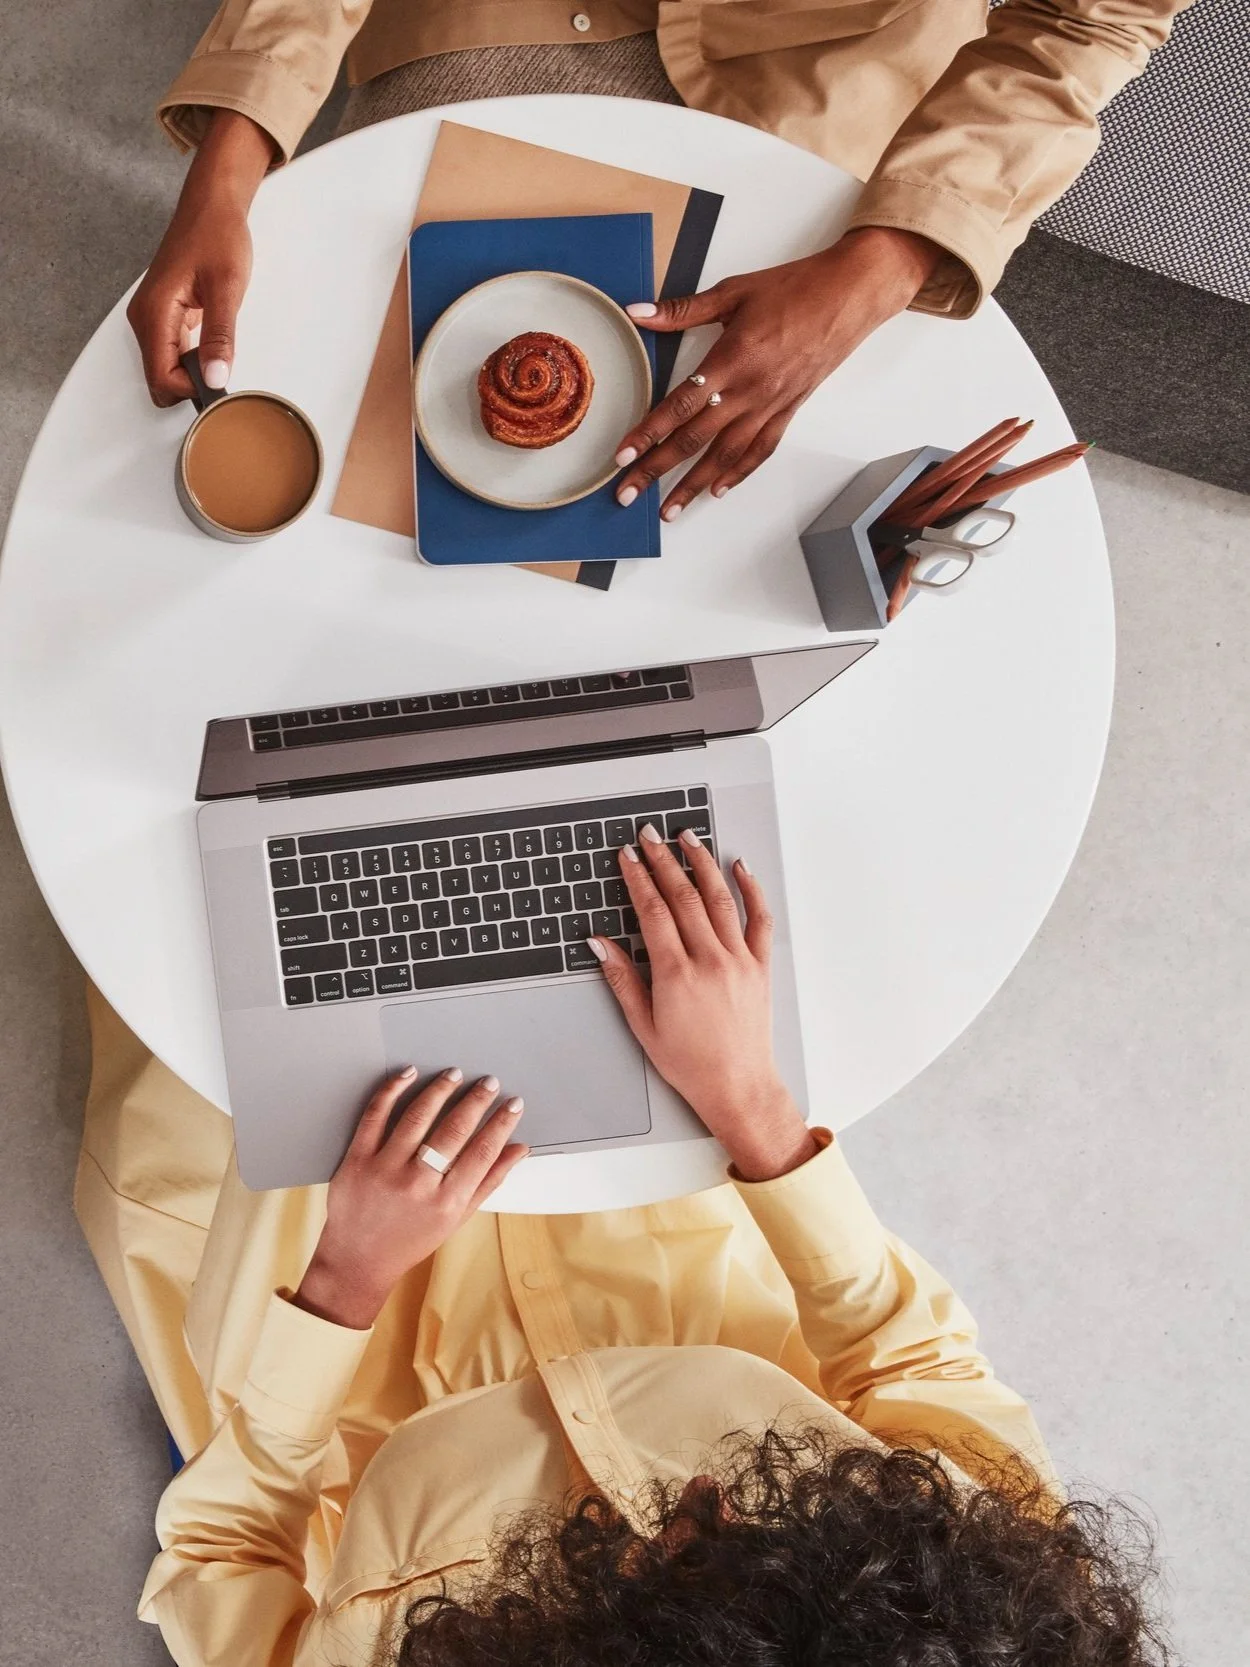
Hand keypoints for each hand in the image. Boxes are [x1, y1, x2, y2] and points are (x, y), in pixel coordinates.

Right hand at [127, 111, 274, 405]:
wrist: (211, 206)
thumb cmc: (218, 236)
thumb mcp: (227, 288)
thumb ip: (220, 336)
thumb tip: (216, 378)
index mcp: (154, 313)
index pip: (162, 378)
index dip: (192, 391)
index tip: (222, 382)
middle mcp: (144, 319)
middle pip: (160, 379)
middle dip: (191, 387)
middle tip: (225, 368)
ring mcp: (151, 318)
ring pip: (165, 369)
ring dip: (193, 374)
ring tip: (221, 354)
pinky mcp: (162, 316)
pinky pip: (172, 354)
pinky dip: (192, 361)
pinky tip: (213, 347)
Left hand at [292, 1067, 527, 1328]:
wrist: (358, 1260)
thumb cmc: (411, 1240)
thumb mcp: (457, 1218)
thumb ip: (489, 1181)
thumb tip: (520, 1149)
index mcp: (447, 1203)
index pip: (482, 1152)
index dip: (501, 1124)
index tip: (513, 1103)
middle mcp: (417, 1185)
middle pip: (453, 1130)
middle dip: (476, 1101)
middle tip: (489, 1082)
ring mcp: (384, 1170)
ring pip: (417, 1117)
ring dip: (439, 1090)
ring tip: (455, 1074)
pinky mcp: (357, 1160)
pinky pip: (375, 1116)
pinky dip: (392, 1091)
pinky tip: (408, 1074)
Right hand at [590, 827, 817, 1181]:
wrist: (738, 1087)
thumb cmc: (690, 1064)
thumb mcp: (643, 1026)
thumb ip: (621, 978)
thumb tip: (599, 943)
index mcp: (676, 974)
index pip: (652, 911)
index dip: (637, 878)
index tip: (628, 856)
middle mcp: (710, 961)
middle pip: (683, 896)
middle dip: (662, 860)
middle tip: (649, 836)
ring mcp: (739, 961)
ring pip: (719, 899)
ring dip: (701, 863)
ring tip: (687, 838)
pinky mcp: (760, 967)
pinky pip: (759, 919)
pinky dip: (751, 890)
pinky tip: (740, 868)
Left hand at [613, 226, 941, 518]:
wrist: (848, 297)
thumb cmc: (795, 290)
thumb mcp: (733, 292)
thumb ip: (683, 310)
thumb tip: (639, 312)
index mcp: (730, 359)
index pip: (679, 406)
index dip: (648, 433)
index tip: (623, 456)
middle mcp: (749, 390)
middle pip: (693, 440)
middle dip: (656, 470)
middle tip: (628, 493)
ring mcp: (770, 406)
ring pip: (725, 455)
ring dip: (693, 485)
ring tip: (669, 509)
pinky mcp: (788, 411)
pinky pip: (760, 450)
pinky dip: (738, 473)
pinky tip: (718, 490)